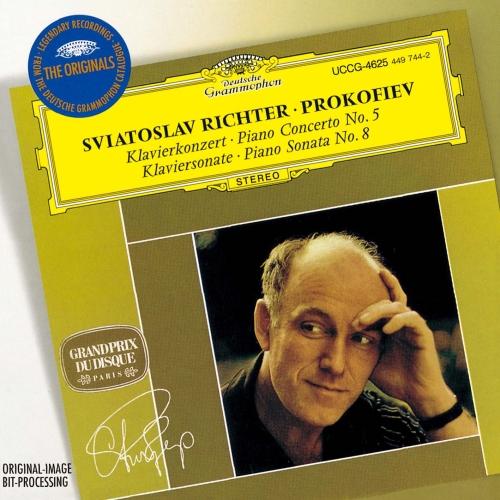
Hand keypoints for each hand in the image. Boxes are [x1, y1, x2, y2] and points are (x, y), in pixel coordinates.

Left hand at [352, 268, 454, 417]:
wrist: (416, 396)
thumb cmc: (393, 379)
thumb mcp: (369, 361)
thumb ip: (357, 348)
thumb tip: (333, 342)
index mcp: (389, 326)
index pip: (379, 304)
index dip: (365, 301)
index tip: (345, 302)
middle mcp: (401, 322)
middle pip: (385, 302)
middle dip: (367, 308)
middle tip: (353, 321)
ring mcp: (413, 326)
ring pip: (397, 305)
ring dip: (378, 311)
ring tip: (363, 322)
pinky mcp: (423, 334)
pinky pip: (412, 318)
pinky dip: (398, 320)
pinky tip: (386, 330)